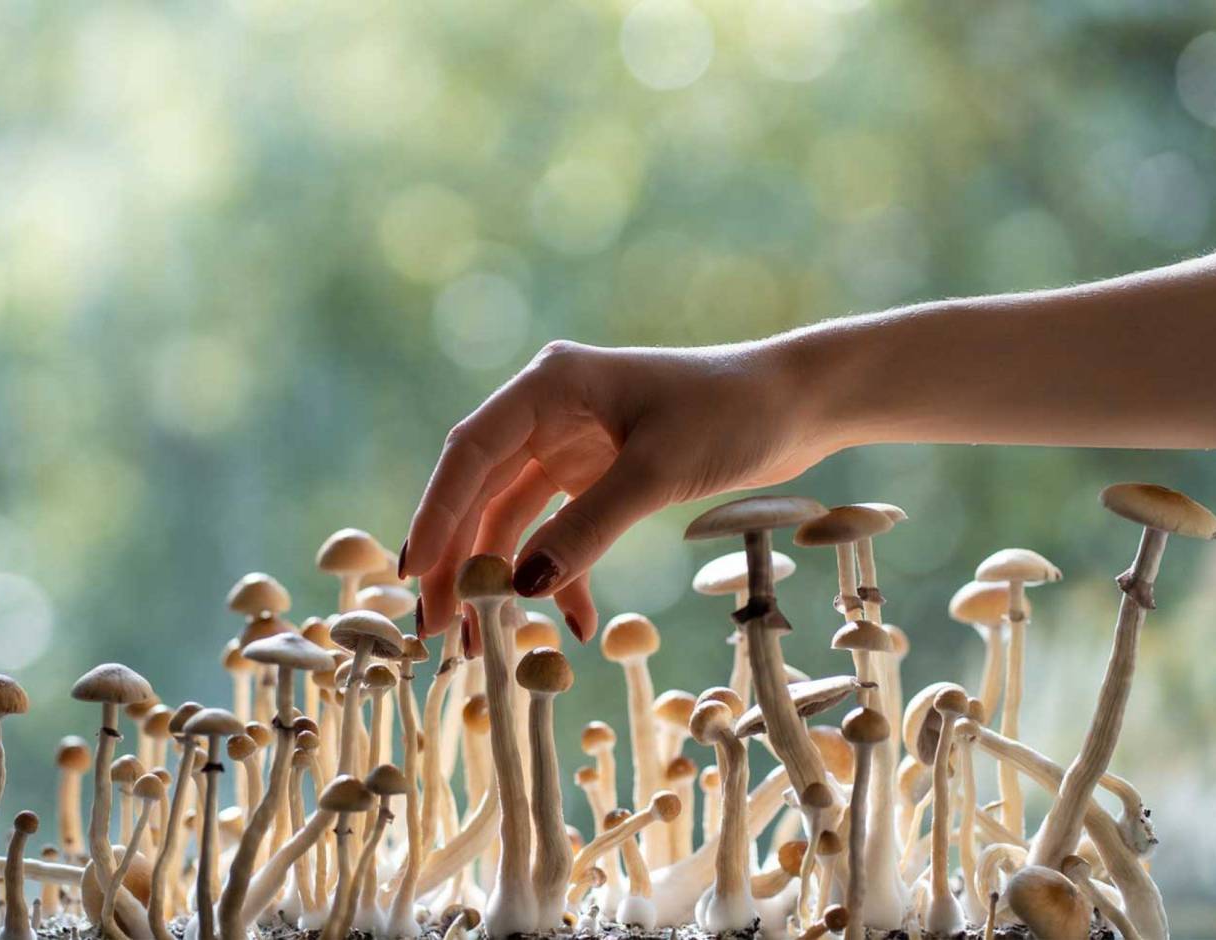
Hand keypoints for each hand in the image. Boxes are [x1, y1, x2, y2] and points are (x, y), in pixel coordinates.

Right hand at [401, 338, 837, 648]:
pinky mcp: (596, 474)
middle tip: (438, 627)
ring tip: (486, 640)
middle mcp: (547, 411)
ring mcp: (569, 444)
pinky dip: (561, 574)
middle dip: (457, 559)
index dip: (435, 514)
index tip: (416, 574)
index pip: (471, 453)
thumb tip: (522, 590)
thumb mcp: (658, 472)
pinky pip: (558, 530)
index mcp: (550, 386)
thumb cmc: (733, 413)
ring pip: (510, 517)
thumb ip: (587, 529)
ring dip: (500, 576)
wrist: (799, 404)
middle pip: (479, 490)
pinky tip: (575, 622)